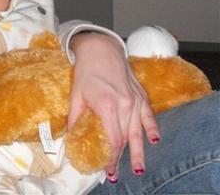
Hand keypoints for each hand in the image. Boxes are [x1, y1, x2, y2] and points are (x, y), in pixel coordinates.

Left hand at [67, 32, 159, 181]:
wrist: (101, 49)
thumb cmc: (86, 71)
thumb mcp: (76, 95)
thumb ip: (74, 117)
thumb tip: (70, 137)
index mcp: (108, 105)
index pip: (114, 139)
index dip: (111, 157)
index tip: (107, 170)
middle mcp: (125, 104)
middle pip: (127, 139)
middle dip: (123, 159)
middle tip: (117, 175)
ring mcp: (136, 100)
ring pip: (139, 131)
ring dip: (139, 151)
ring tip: (139, 169)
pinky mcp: (141, 95)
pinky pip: (149, 115)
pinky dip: (152, 128)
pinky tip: (154, 140)